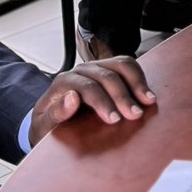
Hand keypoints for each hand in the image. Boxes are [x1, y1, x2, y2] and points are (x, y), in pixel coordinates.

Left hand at [30, 56, 155, 145]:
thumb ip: (55, 114)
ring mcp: (97, 66)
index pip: (88, 87)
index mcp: (64, 82)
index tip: (115, 119)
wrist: (52, 120)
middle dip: (123, 96)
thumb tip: (72, 98)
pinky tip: (147, 93)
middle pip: (108, 76)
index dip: (103, 102)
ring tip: (148, 101)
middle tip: (135, 114)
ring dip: (137, 83)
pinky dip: (140, 77)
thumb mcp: (43, 126)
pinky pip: (128, 65)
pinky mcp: (110, 68)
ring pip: (121, 65)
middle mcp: (82, 70)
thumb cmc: (47, 125)